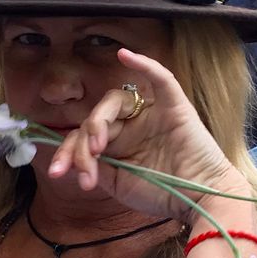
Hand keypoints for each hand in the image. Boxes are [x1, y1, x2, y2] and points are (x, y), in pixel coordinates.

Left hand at [45, 48, 249, 221]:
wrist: (198, 202)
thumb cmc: (162, 194)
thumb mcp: (118, 184)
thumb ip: (95, 166)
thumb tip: (70, 156)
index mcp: (118, 142)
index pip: (83, 136)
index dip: (67, 152)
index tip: (57, 172)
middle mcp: (131, 123)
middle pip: (94, 120)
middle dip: (80, 146)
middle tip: (84, 168)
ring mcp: (151, 112)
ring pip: (114, 102)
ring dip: (98, 122)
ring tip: (97, 147)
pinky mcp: (174, 106)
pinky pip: (160, 78)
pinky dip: (143, 64)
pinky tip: (124, 54)